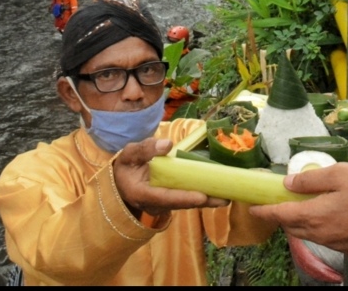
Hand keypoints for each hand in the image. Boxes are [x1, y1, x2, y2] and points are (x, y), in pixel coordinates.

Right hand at [113, 138, 228, 216]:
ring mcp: (163, 205)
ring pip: (187, 204)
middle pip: (182, 204)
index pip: (166, 197)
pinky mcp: (170, 201)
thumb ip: (145, 149)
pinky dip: (202, 196)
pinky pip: (187, 200)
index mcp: (142, 193)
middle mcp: (155, 204)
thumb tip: (167, 144)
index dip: (185, 197)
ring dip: (207, 200)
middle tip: (225, 198)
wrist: (120, 183)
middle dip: (204, 201)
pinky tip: (218, 191)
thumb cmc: (125, 167)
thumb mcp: (129, 154)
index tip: (202, 196)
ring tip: (227, 196)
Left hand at [250, 163, 347, 252]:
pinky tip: (328, 215)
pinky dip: (319, 228)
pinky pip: (327, 238)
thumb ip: (311, 180)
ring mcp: (339, 244)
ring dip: (302, 222)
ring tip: (304, 206)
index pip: (282, 216)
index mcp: (317, 216)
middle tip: (279, 203)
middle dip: (283, 217)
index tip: (253, 208)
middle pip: (293, 228)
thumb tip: (288, 184)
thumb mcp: (340, 173)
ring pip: (310, 235)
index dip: (265, 212)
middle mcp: (324, 235)